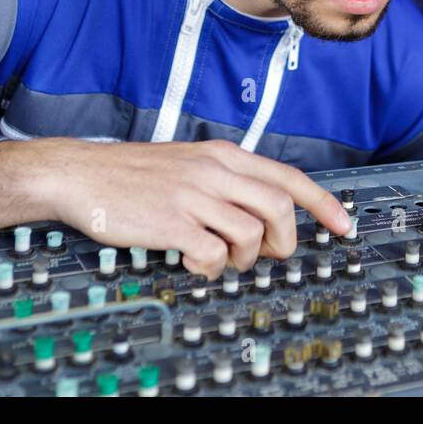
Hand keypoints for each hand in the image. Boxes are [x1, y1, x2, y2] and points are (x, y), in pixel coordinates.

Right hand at [42, 138, 350, 278]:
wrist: (80, 174)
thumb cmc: (133, 174)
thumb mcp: (190, 162)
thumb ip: (227, 182)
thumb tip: (263, 215)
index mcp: (223, 155)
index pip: (289, 177)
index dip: (323, 204)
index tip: (343, 226)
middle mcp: (214, 171)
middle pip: (280, 207)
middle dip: (284, 240)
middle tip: (266, 253)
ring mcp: (193, 196)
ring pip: (251, 233)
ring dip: (245, 257)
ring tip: (220, 258)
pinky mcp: (171, 222)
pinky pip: (214, 254)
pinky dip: (212, 267)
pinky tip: (194, 262)